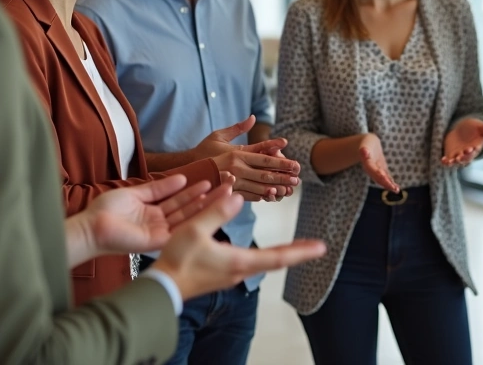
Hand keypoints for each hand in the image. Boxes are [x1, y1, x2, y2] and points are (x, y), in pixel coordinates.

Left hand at [68, 174, 233, 265]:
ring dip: (207, 205)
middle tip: (227, 186)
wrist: (92, 227)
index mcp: (153, 211)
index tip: (211, 181)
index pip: (179, 200)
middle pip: (188, 208)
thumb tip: (180, 178)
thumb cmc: (106, 211)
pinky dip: (195, 217)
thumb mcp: (135, 193)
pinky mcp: (159, 240)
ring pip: (189, 217)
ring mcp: (161, 232)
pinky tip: (208, 206)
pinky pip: (180, 227)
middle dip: (208, 197)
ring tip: (224, 193)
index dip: (195, 191)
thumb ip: (158, 188)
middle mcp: (160, 222)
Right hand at [151, 192, 326, 300]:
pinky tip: (264, 253)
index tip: (321, 248)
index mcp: (239, 261)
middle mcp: (240, 270)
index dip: (301, 251)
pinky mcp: (222, 274)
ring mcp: (231, 274)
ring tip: (295, 247)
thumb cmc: (177, 260)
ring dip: (281, 255)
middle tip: (317, 247)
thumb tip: (238, 195)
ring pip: (264, 262)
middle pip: (276, 260)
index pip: (278, 257)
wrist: (161, 287)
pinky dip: (265, 256)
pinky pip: (251, 263)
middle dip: (297, 252)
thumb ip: (217, 211)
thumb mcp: (194, 229)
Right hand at [203, 117, 300, 202]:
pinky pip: (248, 195)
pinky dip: (261, 196)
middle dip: (283, 176)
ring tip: (289, 190)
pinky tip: (272, 196)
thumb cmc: (204, 150)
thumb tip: (253, 117)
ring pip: (259, 186)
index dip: (281, 160)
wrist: (187, 168)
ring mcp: (234, 181)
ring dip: (276, 188)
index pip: (264, 157)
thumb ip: (238, 128)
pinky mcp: (229, 191)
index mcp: (237, 154)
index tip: (294, 162)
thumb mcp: (219, 135)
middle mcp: (237, 168)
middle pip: (265, 173)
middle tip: (297, 179)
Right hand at [359, 133, 399, 192]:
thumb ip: (364, 150)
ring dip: (389, 185)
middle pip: (378, 177)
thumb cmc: (367, 143)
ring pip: (382, 180)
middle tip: (394, 188)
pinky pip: (386, 178)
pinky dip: (391, 183)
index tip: (384, 178)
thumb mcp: (365, 145)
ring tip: (396, 190)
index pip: (373, 170)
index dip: (378, 175)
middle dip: (385, 183)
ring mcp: (376, 172)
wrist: (368, 144)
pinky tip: (396, 188)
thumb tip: (363, 151)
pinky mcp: (381, 172)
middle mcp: (371, 170)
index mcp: (367, 163)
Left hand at [442, 118, 482, 166]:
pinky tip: (443, 160)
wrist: (463, 129)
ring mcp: (459, 155)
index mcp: (476, 148)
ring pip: (456, 161)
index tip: (470, 148)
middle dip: (463, 158)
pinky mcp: (451, 154)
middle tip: (459, 157)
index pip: (475, 151)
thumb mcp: (481, 127)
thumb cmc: (474, 129)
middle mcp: (468, 154)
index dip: (472, 151)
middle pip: (466, 158)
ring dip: (453, 162)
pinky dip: (446, 162)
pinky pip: (448, 160)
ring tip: (449, 161)